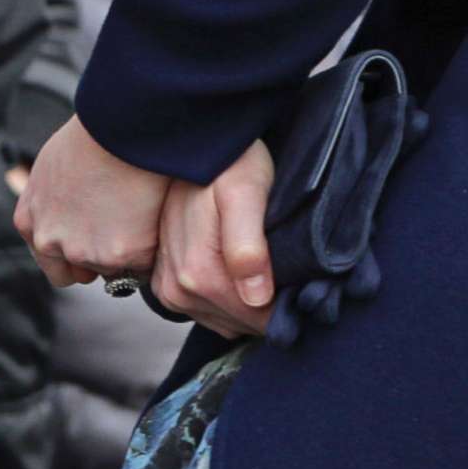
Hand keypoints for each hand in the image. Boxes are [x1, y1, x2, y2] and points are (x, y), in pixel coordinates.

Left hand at [14, 114, 170, 286]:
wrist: (120, 128)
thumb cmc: (90, 138)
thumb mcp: (51, 171)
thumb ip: (51, 205)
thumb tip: (65, 218)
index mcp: (30, 222)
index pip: (53, 265)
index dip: (77, 257)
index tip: (95, 240)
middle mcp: (52, 243)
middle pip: (81, 273)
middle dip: (100, 259)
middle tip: (121, 229)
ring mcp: (87, 253)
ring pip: (116, 270)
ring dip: (128, 251)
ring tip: (139, 212)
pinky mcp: (124, 256)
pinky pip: (145, 264)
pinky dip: (152, 247)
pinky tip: (154, 215)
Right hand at [148, 138, 275, 337]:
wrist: (196, 146)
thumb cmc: (229, 164)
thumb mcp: (246, 194)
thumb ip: (247, 246)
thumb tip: (256, 296)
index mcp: (198, 274)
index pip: (257, 320)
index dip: (286, 304)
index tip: (300, 278)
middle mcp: (178, 289)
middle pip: (241, 322)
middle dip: (267, 304)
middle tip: (283, 265)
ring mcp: (169, 290)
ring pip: (227, 320)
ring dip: (248, 302)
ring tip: (262, 264)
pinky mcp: (167, 286)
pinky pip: (209, 312)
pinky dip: (229, 299)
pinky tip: (241, 269)